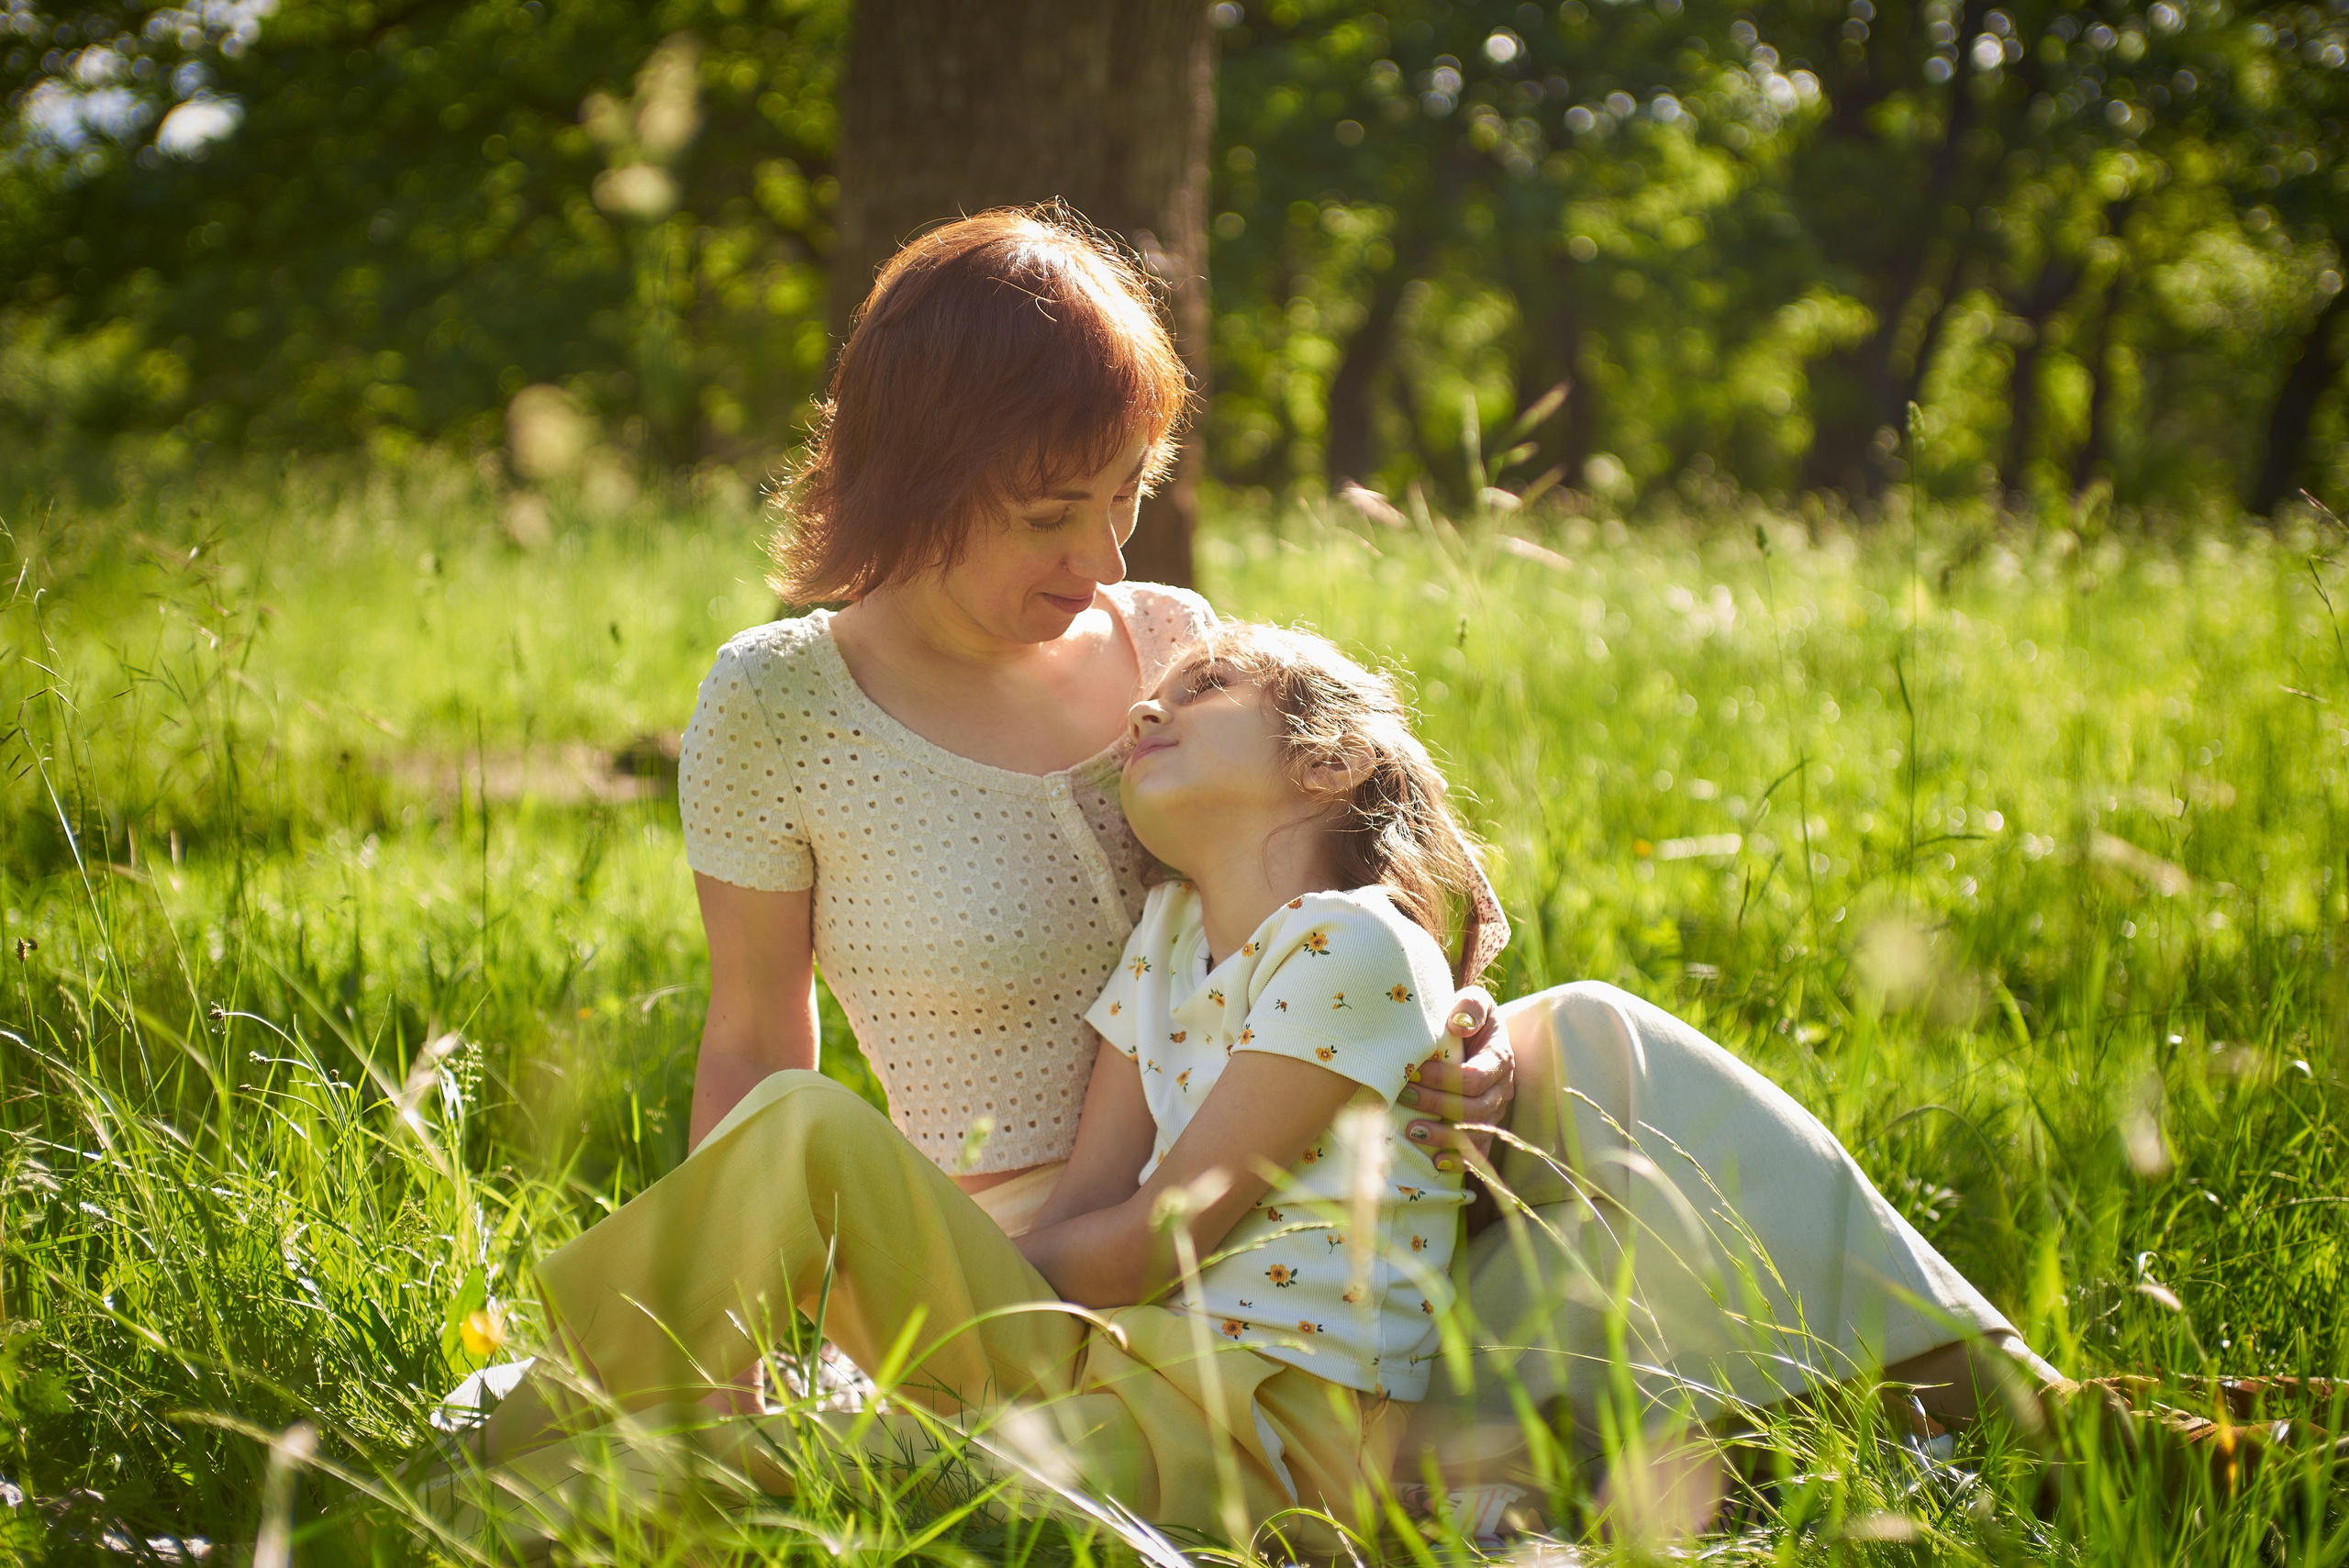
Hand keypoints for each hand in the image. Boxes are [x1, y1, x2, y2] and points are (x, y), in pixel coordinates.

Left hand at [1400, 986, 1513, 1172]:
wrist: (1475, 1037)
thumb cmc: (1467, 1017)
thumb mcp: (1474, 1000)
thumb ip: (1470, 1006)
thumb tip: (1459, 1024)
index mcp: (1500, 1058)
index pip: (1474, 1077)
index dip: (1444, 1079)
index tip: (1412, 1072)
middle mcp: (1502, 1090)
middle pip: (1473, 1108)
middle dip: (1437, 1105)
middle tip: (1405, 1096)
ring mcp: (1495, 1114)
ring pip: (1475, 1134)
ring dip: (1443, 1136)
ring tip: (1412, 1130)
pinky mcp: (1486, 1131)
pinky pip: (1478, 1153)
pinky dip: (1458, 1161)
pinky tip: (1435, 1162)